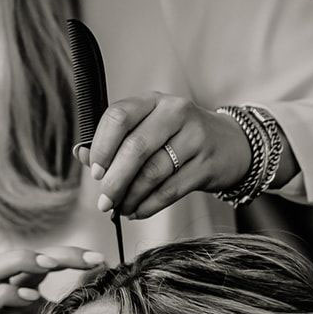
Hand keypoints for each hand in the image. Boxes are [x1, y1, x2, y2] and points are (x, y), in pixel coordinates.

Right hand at [0, 245, 105, 313]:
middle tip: (50, 265)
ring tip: (33, 298)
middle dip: (18, 259)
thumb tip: (100, 265)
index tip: (96, 259)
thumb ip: (81, 289)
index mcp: (19, 286)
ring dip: (3, 295)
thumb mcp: (72, 311)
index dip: (63, 254)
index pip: (33, 260)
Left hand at [78, 92, 253, 219]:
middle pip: (135, 148)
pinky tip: (138, 211)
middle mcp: (175, 113)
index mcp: (152, 101)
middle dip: (114, 181)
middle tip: (103, 202)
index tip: (95, 172)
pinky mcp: (206, 164)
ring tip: (120, 209)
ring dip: (131, 197)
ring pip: (153, 173)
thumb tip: (82, 155)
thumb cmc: (178, 138)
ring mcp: (194, 137)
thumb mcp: (148, 129)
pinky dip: (149, 205)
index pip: (118, 116)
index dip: (102, 147)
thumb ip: (114, 141)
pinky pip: (171, 190)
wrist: (230, 145)